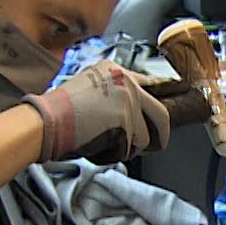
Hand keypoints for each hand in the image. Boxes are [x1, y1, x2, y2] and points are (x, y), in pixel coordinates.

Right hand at [24, 62, 171, 164]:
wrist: (44, 122)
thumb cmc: (57, 113)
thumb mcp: (88, 89)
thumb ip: (114, 95)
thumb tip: (134, 115)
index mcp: (115, 71)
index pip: (154, 82)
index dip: (168, 95)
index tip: (181, 97)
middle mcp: (125, 81)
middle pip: (161, 114)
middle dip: (160, 135)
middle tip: (155, 144)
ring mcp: (127, 100)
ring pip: (144, 136)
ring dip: (127, 147)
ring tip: (102, 141)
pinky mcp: (125, 121)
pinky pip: (129, 148)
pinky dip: (113, 154)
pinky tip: (96, 144)